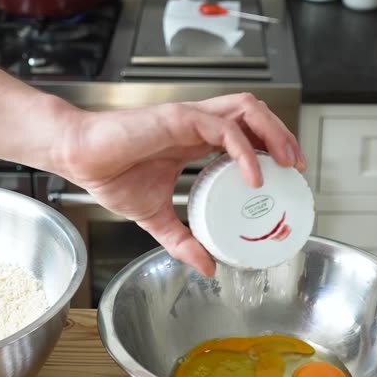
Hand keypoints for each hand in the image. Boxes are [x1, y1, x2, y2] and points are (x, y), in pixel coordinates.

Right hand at [55, 94, 304, 275]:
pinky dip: (244, 151)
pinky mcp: (178, 119)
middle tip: (297, 167)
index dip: (271, 145)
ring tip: (287, 163)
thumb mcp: (156, 217)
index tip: (287, 173)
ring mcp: (190, 118)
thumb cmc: (109, 174)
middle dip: (283, 135)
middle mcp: (197, 123)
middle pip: (254, 114)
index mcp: (194, 138)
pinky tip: (254, 175)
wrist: (78, 157)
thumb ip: (183, 241)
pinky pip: (222, 129)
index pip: (246, 130)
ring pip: (246, 110)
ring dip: (274, 133)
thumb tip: (208, 267)